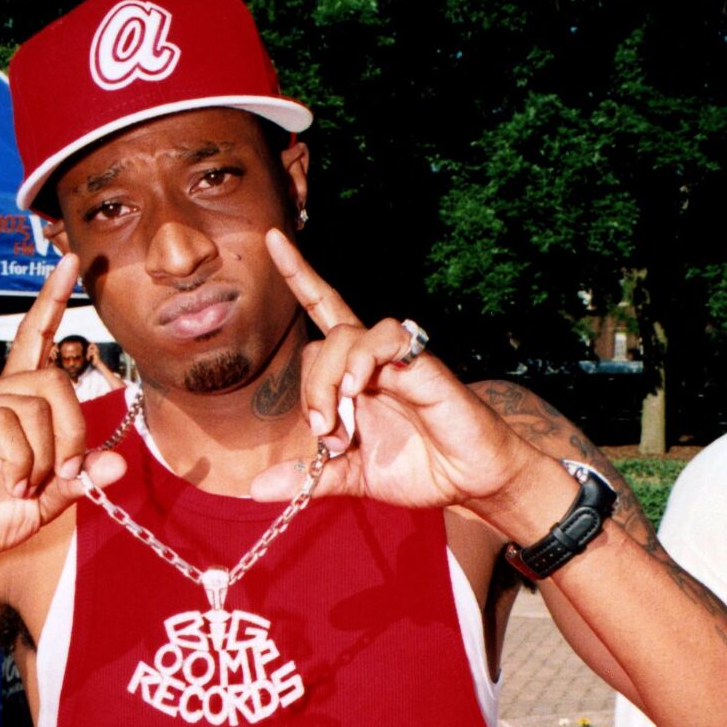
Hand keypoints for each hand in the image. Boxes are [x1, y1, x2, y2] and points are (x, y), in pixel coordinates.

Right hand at [0, 255, 125, 565]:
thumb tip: (118, 461)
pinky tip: (12, 480)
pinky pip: (8, 425)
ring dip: (45, 456)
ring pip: (37, 406)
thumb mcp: (49, 498)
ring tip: (26, 484)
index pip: (35, 337)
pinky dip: (22, 461)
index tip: (70, 262)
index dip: (51, 299)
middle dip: (74, 432)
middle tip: (61, 472)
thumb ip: (81, 477)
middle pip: (57, 381)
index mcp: (17, 399)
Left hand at [250, 229, 541, 512]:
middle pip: (322, 340)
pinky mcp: (423, 365)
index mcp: (354, 375)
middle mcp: (372, 360)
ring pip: (346, 334)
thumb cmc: (417, 468)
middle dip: (310, 389)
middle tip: (323, 434)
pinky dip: (364, 359)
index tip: (272, 238)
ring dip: (329, 378)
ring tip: (338, 426)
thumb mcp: (352, 477)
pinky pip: (387, 338)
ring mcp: (396, 359)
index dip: (300, 275)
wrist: (470, 481)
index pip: (322, 314)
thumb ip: (307, 477)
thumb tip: (255, 488)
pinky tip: (361, 388)